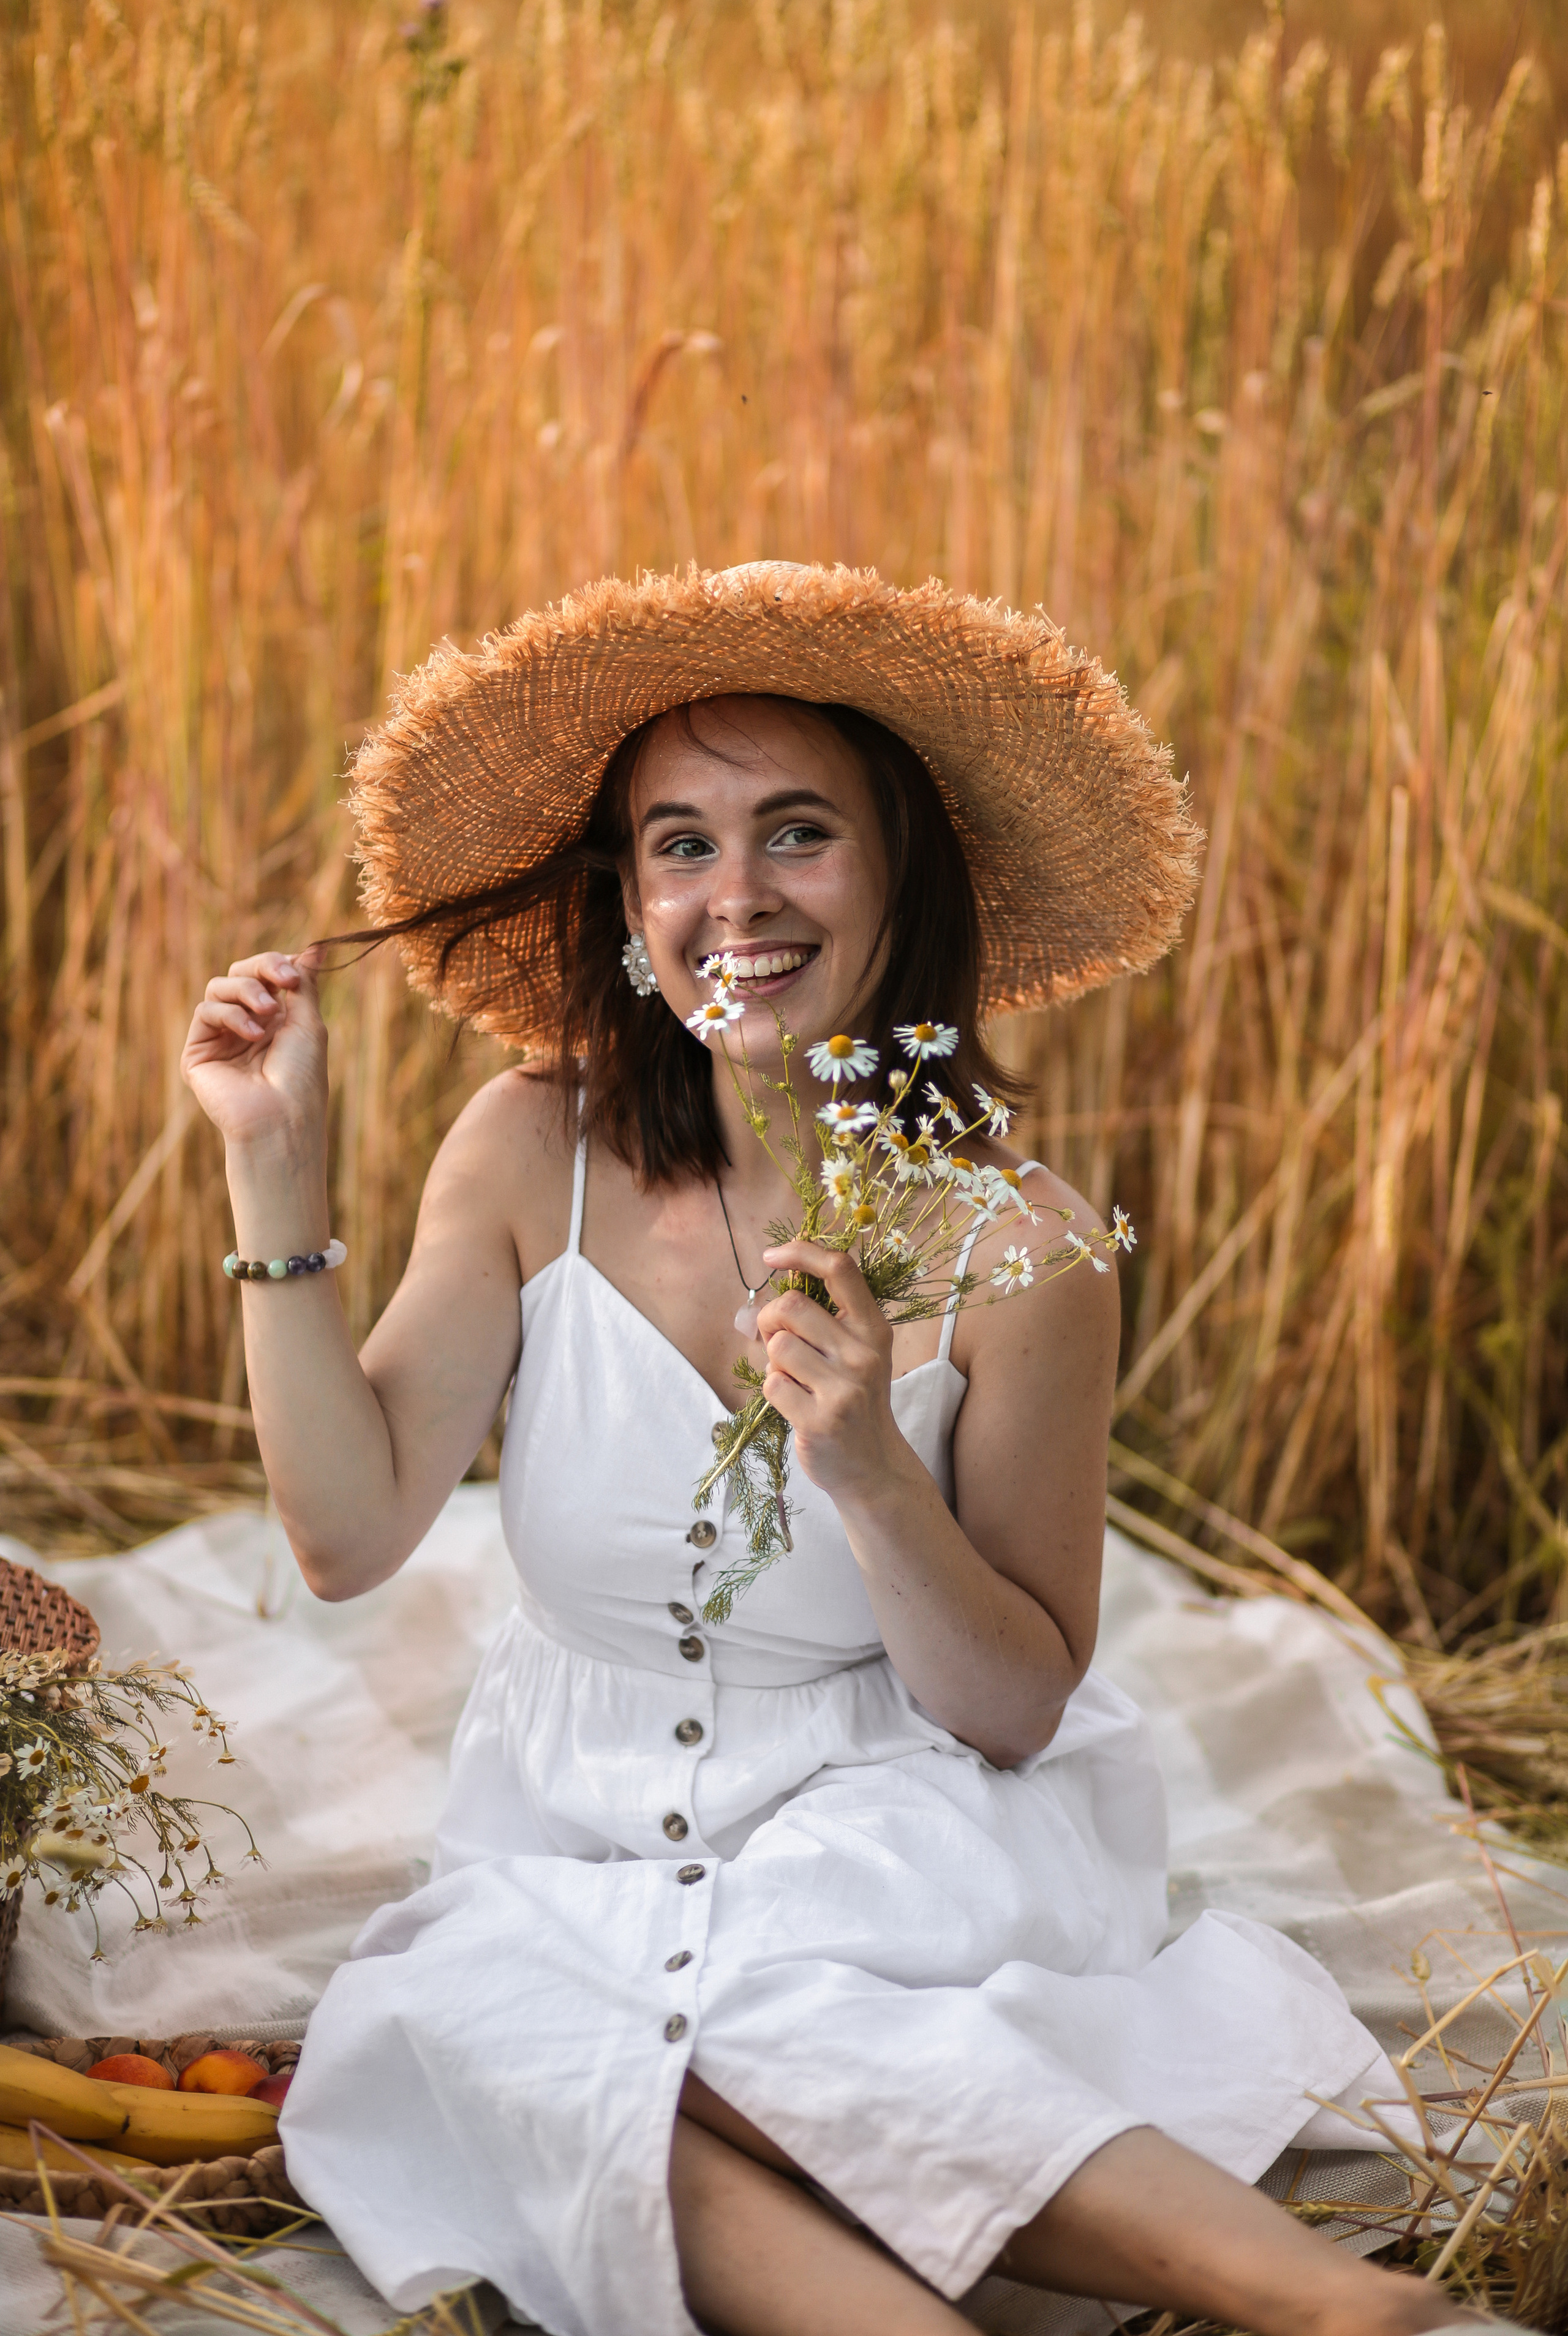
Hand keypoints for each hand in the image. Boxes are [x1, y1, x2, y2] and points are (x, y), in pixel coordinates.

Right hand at [180, 949, 328, 1157]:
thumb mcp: (308, 1022)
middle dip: (262, 968)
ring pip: (219, 987)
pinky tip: (252, 1033)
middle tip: (283, 979)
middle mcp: (246, 1026)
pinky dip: (230, 1014)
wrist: (283, 1119)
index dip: (277, 965)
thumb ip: (303, 984)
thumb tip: (314, 948)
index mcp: (275, 1021)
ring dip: (247, 990)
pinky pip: (205, 1012)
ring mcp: (220, 1039)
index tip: (295, 972)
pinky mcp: (198, 1052)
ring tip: (268, 1013)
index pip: (265, 975)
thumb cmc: (302, 1077)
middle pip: (240, 973)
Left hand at [754, 1240, 912, 1511]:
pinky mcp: (820, 1421)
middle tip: (777, 1341)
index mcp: (874, 1329)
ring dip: (773, 1362)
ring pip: (777, 1347)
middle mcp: (863, 1354)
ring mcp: (843, 1389)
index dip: (801, 1252)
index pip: (840, 1269)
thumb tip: (751, 1310)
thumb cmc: (853, 1400)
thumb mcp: (854, 1354)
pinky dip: (773, 1390)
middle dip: (770, 1319)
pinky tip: (795, 1403)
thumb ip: (817, 1323)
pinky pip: (771, 1385)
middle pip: (792, 1307)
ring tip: (793, 1379)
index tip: (771, 1257)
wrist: (873, 1466)